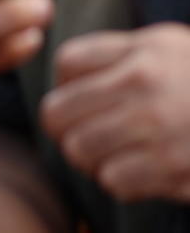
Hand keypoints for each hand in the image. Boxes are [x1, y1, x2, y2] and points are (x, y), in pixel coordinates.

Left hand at [42, 24, 189, 201]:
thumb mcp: (173, 49)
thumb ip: (119, 56)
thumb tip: (64, 81)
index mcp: (146, 50)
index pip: (67, 63)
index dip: (68, 85)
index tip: (86, 98)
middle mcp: (147, 84)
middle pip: (57, 113)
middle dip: (68, 128)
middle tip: (91, 136)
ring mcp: (160, 127)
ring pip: (79, 151)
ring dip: (94, 159)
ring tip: (121, 155)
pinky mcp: (174, 168)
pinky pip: (113, 181)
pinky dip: (124, 182)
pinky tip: (148, 172)